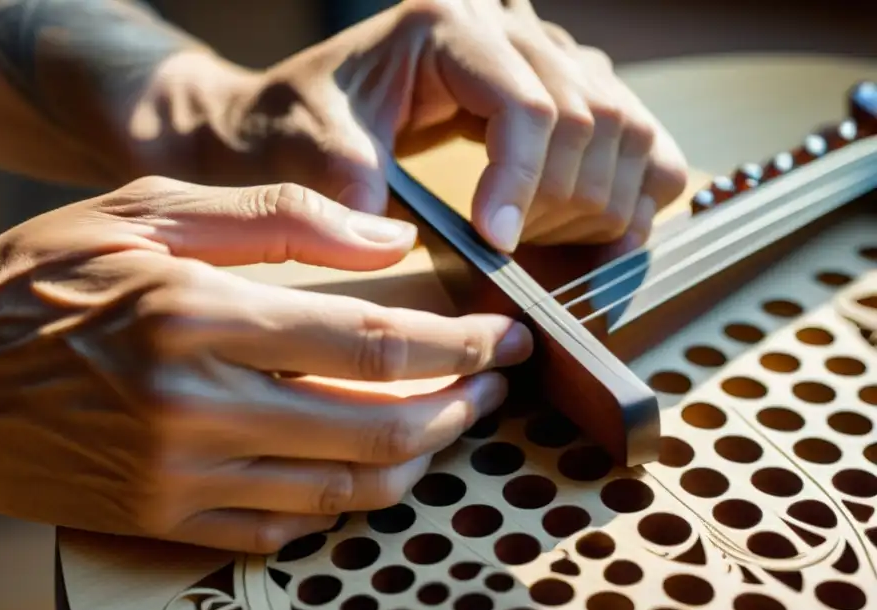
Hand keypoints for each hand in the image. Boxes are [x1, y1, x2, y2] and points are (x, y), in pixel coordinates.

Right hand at [0, 178, 531, 552]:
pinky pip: (285, 529)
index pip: (370, 345)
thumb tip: (389, 242)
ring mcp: (182, 478)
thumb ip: (277, 218)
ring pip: (343, 491)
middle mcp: (198, 408)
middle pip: (377, 429)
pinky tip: (366, 473)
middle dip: (457, 409)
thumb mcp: (148, 214)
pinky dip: (343, 504)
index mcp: (199, 317)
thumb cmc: (39, 282)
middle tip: (491, 385)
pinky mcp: (164, 522)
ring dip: (415, 462)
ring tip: (448, 426)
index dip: (457, 346)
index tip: (503, 336)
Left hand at [141, 1, 686, 252]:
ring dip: (598, 209)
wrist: (299, 118)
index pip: (527, 102)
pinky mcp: (566, 98)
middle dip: (559, 206)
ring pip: (628, 132)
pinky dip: (631, 199)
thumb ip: (342, 182)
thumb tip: (388, 237)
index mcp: (451, 25)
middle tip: (508, 254)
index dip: (523, 182)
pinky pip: (641, 144)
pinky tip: (588, 240)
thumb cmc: (297, 125)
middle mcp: (514, 30)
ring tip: (539, 251)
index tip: (497, 244)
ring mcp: (550, 61)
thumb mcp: (306, 145)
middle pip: (592, 121)